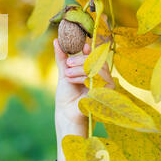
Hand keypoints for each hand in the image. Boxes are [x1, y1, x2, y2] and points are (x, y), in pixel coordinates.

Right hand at [52, 38, 114, 160]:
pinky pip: (63, 59)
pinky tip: (57, 43)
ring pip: (77, 59)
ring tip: (67, 74)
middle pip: (89, 59)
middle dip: (81, 63)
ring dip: (73, 64)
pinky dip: (60, 51)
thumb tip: (103, 88)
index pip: (100, 64)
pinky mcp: (65, 73)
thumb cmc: (85, 110)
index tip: (87, 62)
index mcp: (103, 79)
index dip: (92, 62)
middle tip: (71, 71)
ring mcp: (78, 71)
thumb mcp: (93, 98)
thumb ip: (97, 86)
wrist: (69, 117)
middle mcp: (92, 73)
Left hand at [53, 38, 113, 124]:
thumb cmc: (66, 94)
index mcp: (93, 70)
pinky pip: (98, 78)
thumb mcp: (63, 72)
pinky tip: (73, 81)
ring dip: (79, 69)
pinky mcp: (106, 92)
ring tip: (67, 74)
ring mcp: (105, 84)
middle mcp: (101, 76)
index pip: (96, 55)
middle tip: (68, 64)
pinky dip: (83, 78)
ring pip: (97, 67)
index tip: (83, 45)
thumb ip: (62, 57)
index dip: (91, 49)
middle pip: (98, 59)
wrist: (66, 112)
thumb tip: (56, 40)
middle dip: (80, 60)